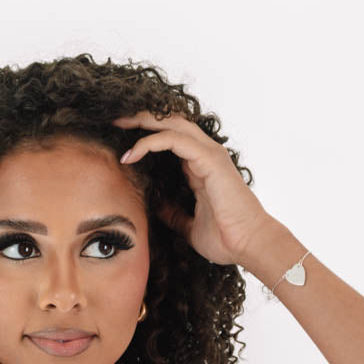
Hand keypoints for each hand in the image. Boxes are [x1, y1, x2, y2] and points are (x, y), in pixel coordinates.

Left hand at [113, 110, 275, 266]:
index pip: (170, 138)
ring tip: (118, 125)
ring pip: (171, 123)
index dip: (146, 135)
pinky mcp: (209, 159)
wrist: (249, 245)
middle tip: (115, 122)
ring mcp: (209, 154)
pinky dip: (150, 142)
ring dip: (142, 122)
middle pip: (170, 122)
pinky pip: (173, 140)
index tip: (121, 144)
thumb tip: (158, 208)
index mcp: (201, 167)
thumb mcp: (189, 227)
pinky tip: (131, 153)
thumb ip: (174, 214)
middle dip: (140, 119)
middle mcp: (205, 154)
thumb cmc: (226, 239)